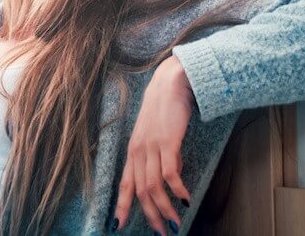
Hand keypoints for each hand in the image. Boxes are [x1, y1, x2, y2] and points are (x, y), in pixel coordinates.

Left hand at [113, 55, 195, 234]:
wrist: (169, 83)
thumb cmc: (163, 109)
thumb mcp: (156, 136)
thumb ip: (158, 158)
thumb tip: (170, 179)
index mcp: (133, 151)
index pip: (124, 184)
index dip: (122, 206)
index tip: (119, 225)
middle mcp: (138, 151)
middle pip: (140, 191)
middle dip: (149, 216)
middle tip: (160, 233)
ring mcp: (151, 147)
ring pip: (153, 187)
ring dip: (165, 209)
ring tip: (175, 223)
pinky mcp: (167, 142)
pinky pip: (171, 174)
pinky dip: (178, 190)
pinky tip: (186, 200)